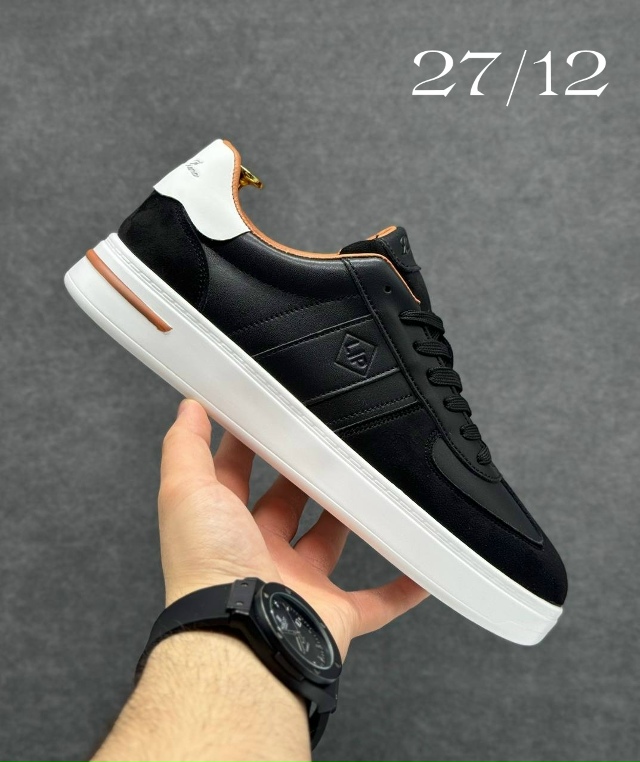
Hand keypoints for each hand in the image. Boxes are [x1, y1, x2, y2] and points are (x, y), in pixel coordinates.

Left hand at [159, 398, 428, 657]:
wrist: (241, 637)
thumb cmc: (208, 567)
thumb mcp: (186, 491)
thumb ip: (184, 447)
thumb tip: (189, 407)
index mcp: (224, 529)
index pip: (236, 477)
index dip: (250, 446)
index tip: (271, 416)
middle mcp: (258, 556)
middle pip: (287, 508)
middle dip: (305, 477)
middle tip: (328, 442)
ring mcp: (297, 586)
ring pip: (329, 545)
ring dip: (350, 519)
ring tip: (371, 483)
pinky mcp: (333, 615)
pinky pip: (375, 602)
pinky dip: (399, 588)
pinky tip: (417, 565)